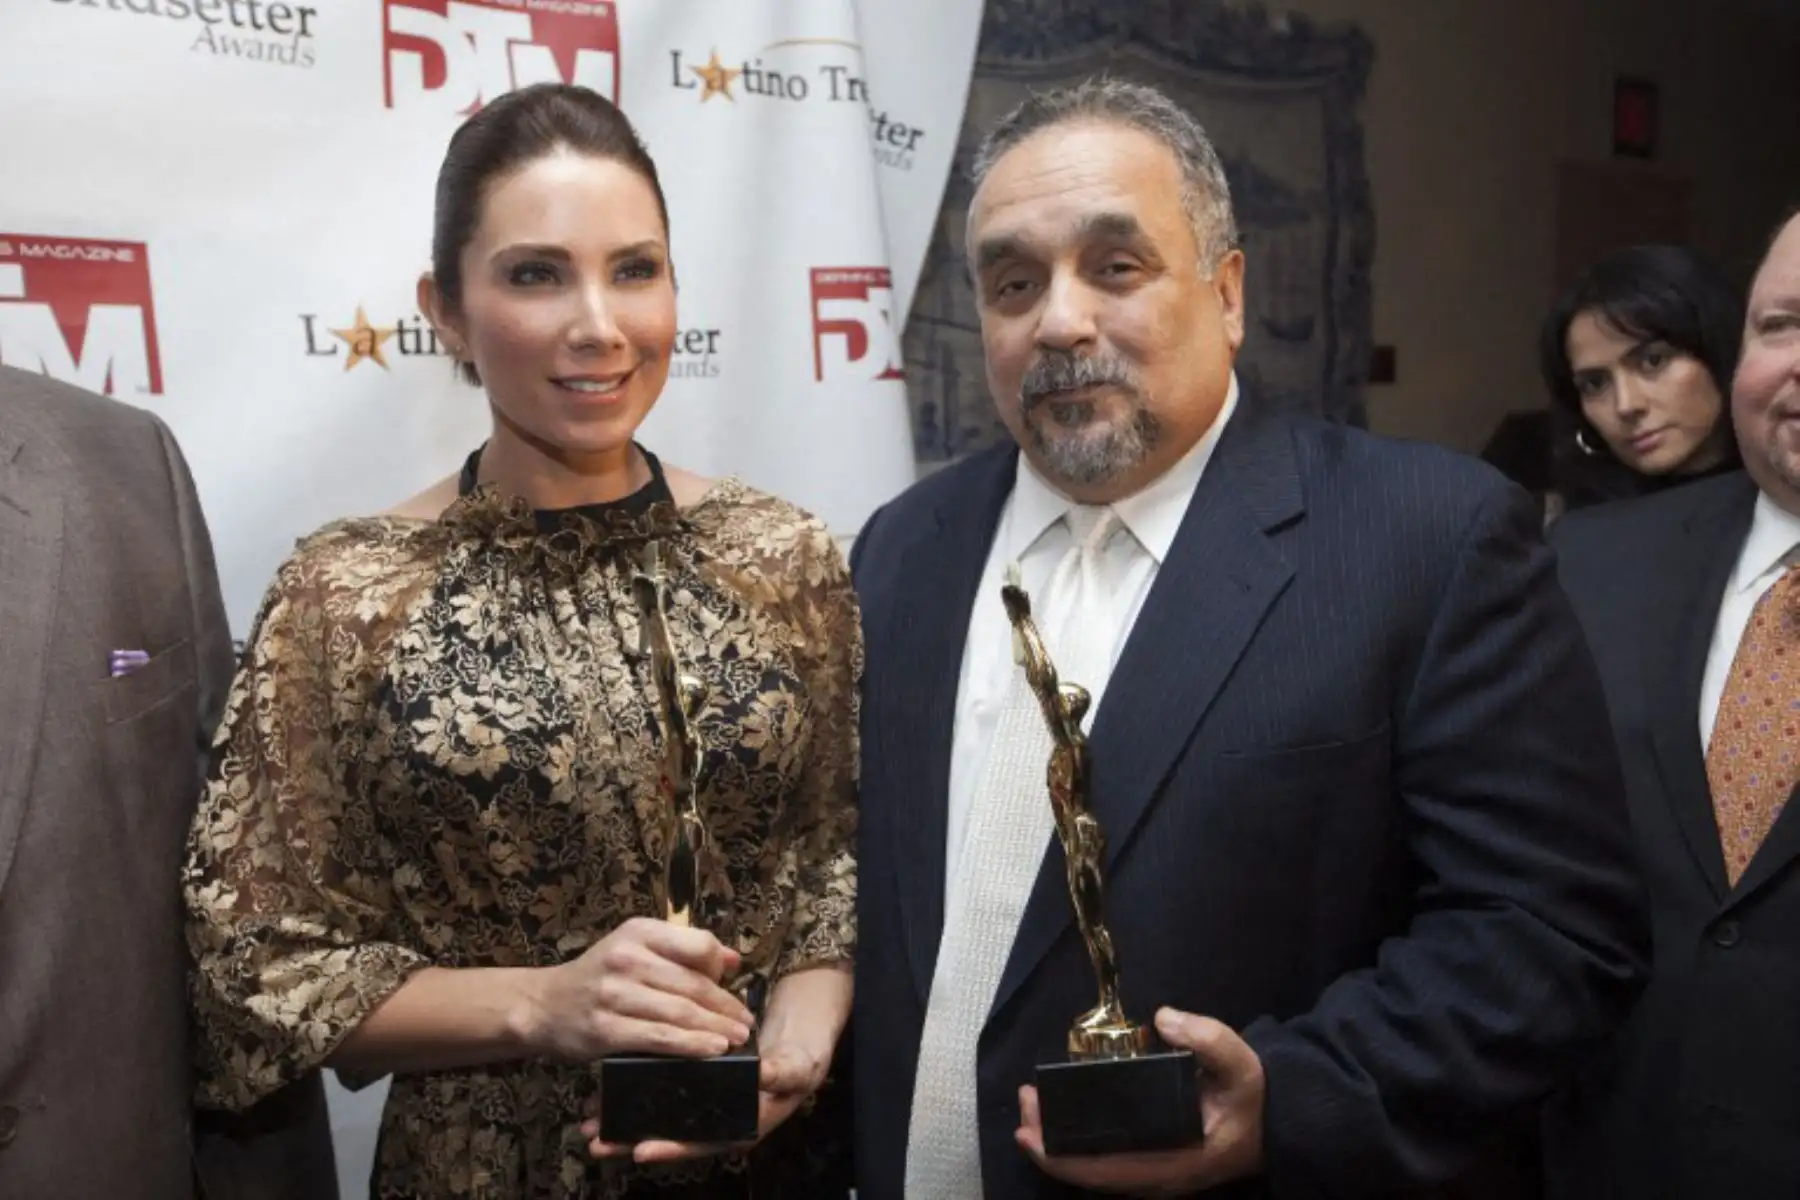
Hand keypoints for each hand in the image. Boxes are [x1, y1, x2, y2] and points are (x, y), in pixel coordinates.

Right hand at [520, 917, 754, 1061]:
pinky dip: (690, 1046)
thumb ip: (683, 950)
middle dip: (726, 1007)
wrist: (543, 1005)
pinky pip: (659, 1038)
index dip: (721, 969)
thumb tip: (732, 959)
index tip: (737, 990)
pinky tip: (711, 1051)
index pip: (698, 944)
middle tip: (746, 1025)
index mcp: (639, 932)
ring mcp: (614, 994)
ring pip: (680, 1012)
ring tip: (737, 1040)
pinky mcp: (606, 1029)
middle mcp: (626, 957)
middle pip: (693, 984)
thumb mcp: (635, 948)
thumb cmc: (599, 977)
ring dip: (716, 1029)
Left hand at [581, 1027, 832, 1164]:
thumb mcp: (797, 1068)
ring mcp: (702, 1110)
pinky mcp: (693, 1092)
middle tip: (597, 1142)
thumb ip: (782, 1073)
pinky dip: (635, 1096)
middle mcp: (717, 1124)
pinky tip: (606, 1094)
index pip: (702, 1143)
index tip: (642, 1149)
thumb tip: (764, 1074)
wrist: (798, 1051)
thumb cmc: (799, 1064)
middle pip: (671, 1138)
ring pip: (660, 1122)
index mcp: (742, 1127)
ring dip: (626, 1124)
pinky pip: (661, 1098)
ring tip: (590, 1125)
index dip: (672, 1147)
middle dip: (632, 1142)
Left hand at [1016, 1008, 1264, 1195]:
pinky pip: (1105, 1163)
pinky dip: (1077, 1144)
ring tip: (1031, 1108)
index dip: (1062, 1157)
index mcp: (1175, 1163)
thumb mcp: (1240, 1064)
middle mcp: (1158, 1178)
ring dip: (1059, 1143)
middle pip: (1090, 1173)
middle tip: (1025, 1103)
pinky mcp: (1152, 1165)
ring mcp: (1154, 1175)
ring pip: (1094, 1170)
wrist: (1275, 1123)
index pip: (1105, 1171)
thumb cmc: (1252, 1097)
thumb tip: (1164, 1019)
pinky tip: (1059, 1120)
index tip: (1030, 1131)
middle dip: (1049, 1144)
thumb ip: (1208, 1038)